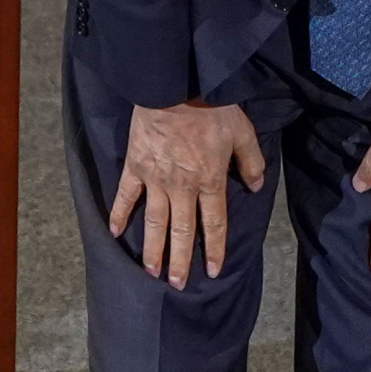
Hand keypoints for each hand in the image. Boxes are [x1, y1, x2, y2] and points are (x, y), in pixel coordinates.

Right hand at [109, 100, 266, 288]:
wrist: (173, 86)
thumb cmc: (210, 107)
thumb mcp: (242, 132)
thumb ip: (251, 162)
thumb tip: (255, 187)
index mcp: (210, 181)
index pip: (213, 224)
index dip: (213, 249)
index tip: (211, 271)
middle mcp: (182, 187)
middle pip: (181, 231)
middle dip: (180, 260)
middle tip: (176, 284)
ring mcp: (155, 179)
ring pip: (155, 221)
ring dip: (152, 248)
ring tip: (151, 271)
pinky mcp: (136, 166)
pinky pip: (126, 194)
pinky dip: (119, 214)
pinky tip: (115, 232)